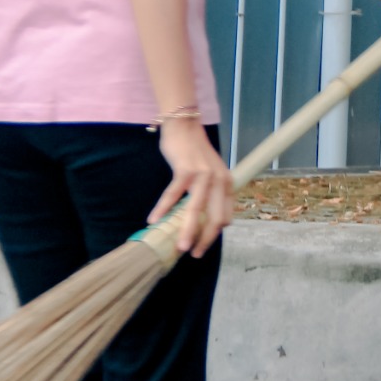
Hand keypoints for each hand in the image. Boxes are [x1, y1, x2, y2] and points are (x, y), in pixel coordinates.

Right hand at [149, 116, 234, 257]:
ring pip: (196, 211)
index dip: (214, 235)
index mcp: (227, 184)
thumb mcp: (210, 174)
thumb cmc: (194, 154)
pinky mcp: (186, 170)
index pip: (225, 217)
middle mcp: (219, 181)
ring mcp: (204, 176)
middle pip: (215, 219)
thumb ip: (210, 194)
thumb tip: (201, 221)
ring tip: (178, 248)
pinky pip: (173, 196)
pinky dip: (162, 209)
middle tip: (192, 254)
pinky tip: (153, 221)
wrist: (185, 127)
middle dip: (204, 240)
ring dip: (186, 232)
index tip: (201, 246)